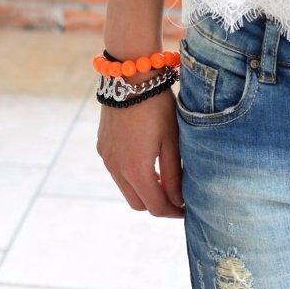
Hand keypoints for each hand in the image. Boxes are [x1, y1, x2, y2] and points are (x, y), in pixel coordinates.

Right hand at [97, 85, 184, 217]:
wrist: (129, 75)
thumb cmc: (157, 107)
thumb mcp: (172, 143)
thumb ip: (174, 176)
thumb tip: (178, 202)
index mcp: (136, 169)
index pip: (156, 207)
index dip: (174, 213)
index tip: (187, 210)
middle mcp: (116, 168)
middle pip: (139, 205)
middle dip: (158, 205)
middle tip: (177, 197)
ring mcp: (107, 158)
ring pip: (127, 190)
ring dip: (145, 191)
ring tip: (164, 179)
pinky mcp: (102, 147)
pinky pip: (118, 174)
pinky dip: (133, 177)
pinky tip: (148, 163)